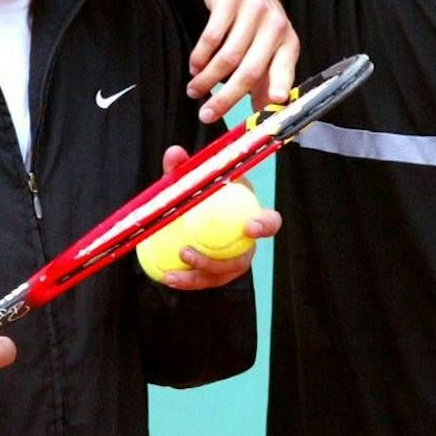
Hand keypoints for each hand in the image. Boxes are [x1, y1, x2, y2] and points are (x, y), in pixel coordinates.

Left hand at [153, 144, 281, 289]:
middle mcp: (246, 244)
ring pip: (220, 276)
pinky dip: (186, 281)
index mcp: (251, 216)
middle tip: (186, 251)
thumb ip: (185, 168)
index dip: (264, 226)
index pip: (270, 222)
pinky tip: (166, 277)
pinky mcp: (217, 276)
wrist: (193, 214)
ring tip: (172, 273)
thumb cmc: (201, 193)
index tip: (249, 228)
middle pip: (241, 260)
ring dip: (196, 275)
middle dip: (218, 262)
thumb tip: (174, 154)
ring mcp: (233, 263)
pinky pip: (203, 281)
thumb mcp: (194, 179)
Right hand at [188, 0, 298, 123]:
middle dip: (226, 98)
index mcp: (288, 42)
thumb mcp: (267, 46)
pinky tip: (194, 67)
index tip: (274, 102)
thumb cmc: (254, 18)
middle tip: (207, 115)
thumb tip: (265, 114)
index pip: (285, 69)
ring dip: (207, 79)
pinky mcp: (231, 1)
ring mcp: (253, 12)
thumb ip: (266, 79)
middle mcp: (275, 26)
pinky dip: (199, 57)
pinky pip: (211, 38)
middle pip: (250, 70)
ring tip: (194, 90)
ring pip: (227, 57)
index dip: (280, 86)